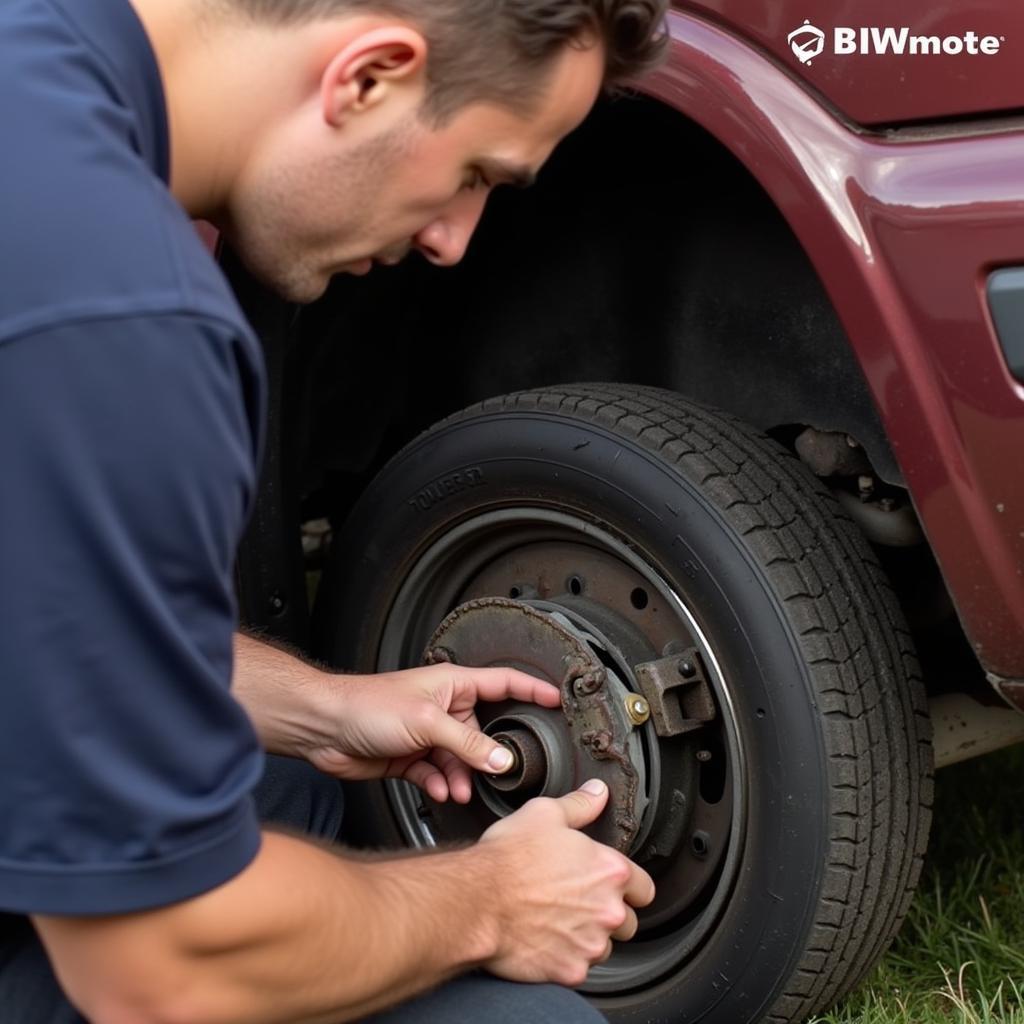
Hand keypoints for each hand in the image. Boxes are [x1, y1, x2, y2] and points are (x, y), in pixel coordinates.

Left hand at [303, 663, 561, 801]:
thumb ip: (468, 744)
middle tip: (499, 774)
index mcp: (454, 684)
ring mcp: (428, 734)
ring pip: (461, 760)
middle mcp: (444, 707)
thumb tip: (502, 760)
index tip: (558, 701)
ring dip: (461, 777)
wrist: (325, 727)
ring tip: (457, 790)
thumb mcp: (427, 722)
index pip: (505, 682)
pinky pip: (438, 775)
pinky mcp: (411, 757)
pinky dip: (439, 785)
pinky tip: (435, 791)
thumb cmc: (368, 705)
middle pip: (483, 733)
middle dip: (488, 757)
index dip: (533, 690)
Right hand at [478, 779, 655, 986]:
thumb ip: (579, 805)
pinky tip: (544, 940)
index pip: (644, 889)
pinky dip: (565, 958)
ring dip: (587, 937)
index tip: (608, 886)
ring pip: (603, 947)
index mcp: (610, 871)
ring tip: (556, 921)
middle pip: (627, 921)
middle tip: (576, 902)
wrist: (476, 901)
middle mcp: (608, 910)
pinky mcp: (570, 971)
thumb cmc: (508, 858)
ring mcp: (590, 944)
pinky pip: (578, 968)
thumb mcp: (543, 814)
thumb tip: (598, 793)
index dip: (628, 887)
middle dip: (607, 914)